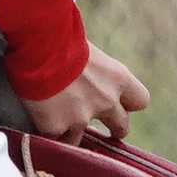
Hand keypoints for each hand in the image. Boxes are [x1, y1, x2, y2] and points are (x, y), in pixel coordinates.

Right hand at [26, 48, 150, 140]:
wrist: (36, 45)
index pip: (140, 101)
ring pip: (82, 140)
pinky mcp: (56, 127)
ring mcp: (81, 117)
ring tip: (55, 123)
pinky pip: (54, 140)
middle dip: (112, 129)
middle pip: (122, 127)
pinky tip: (37, 124)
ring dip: (71, 134)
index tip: (119, 103)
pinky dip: (46, 134)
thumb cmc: (60, 37)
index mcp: (118, 78)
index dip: (128, 104)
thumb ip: (95, 70)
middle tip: (100, 128)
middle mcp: (106, 101)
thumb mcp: (89, 51)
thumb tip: (87, 72)